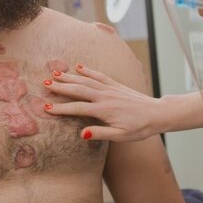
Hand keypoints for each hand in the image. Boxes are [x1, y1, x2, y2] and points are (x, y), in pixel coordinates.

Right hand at [43, 64, 164, 141]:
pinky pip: (99, 76)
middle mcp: (105, 96)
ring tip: (55, 73)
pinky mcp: (116, 85)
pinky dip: (88, 71)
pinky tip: (79, 66)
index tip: (46, 107)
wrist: (157, 113)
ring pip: (86, 80)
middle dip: (61, 86)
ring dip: (70, 76)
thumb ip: (100, 134)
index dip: (61, 108)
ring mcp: (110, 89)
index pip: (77, 108)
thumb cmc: (140, 128)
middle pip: (79, 90)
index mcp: (104, 110)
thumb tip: (81, 134)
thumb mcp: (121, 136)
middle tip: (45, 84)